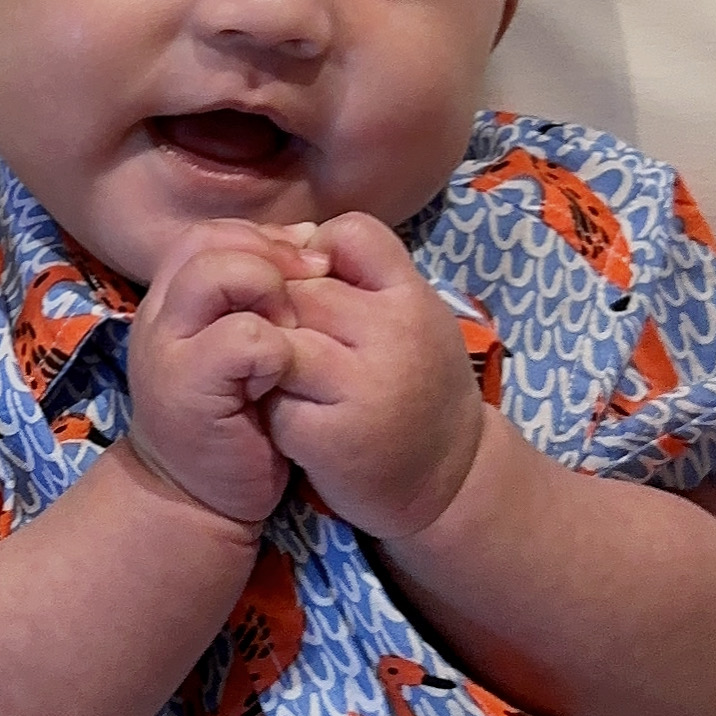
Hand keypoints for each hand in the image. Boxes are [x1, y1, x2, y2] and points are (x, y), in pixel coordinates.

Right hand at [122, 222, 305, 529]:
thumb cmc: (236, 419)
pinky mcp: (186, 388)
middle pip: (210, 241)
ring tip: (290, 334)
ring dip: (270, 293)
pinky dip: (274, 349)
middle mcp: (159, 316)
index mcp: (172, 299)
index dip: (264, 240)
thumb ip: (262, 293)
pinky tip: (281, 376)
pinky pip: (241, 337)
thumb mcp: (245, 345)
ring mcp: (166, 349)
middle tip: (308, 297)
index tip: (305, 273)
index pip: (211, 233)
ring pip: (218, 273)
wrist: (199, 498)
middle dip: (271, 258)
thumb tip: (309, 238)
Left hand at [268, 212, 487, 539]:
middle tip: (291, 345)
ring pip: (275, 339)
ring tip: (285, 379)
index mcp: (415, 298)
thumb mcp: (411, 320)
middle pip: (298, 289)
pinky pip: (271, 400)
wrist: (448, 482)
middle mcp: (393, 335)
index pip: (351, 233)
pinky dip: (269, 409)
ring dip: (267, 360)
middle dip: (280, 312)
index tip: (316, 289)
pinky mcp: (330, 436)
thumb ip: (363, 278)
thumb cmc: (418, 390)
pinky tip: (291, 420)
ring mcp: (362, 386)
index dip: (317, 252)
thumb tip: (293, 239)